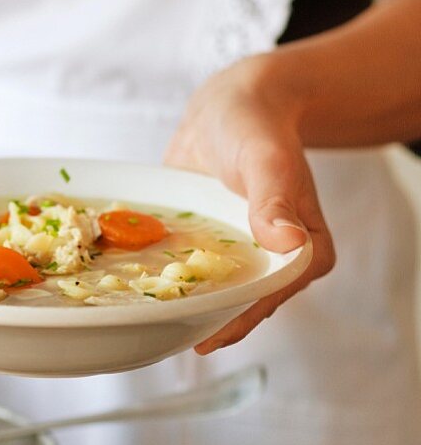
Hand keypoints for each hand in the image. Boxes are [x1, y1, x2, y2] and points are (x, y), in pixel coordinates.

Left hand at [164, 55, 335, 353]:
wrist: (229, 106)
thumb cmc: (256, 126)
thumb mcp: (266, 159)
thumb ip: (274, 199)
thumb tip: (290, 242)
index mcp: (305, 252)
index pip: (272, 296)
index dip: (237, 318)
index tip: (202, 336)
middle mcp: (276, 263)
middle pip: (243, 306)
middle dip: (206, 322)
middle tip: (162, 338)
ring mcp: (244, 259)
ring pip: (217, 296)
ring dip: (186, 308)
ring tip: (146, 326)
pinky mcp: (214, 250)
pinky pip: (194, 274)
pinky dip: (170, 283)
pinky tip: (138, 294)